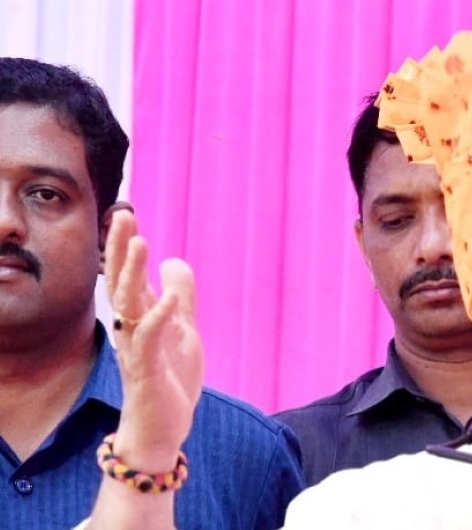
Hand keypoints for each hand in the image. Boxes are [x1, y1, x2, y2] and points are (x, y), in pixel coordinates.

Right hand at [104, 210, 203, 470]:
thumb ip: (181, 295)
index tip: (125, 213)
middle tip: (122, 216)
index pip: (128, 274)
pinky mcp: (146, 370)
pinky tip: (168, 300)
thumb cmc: (169, 377)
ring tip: (141, 244)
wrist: (163, 427)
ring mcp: (137, 348)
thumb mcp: (182, 329)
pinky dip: (159, 318)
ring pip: (129, 305)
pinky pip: (149, 340)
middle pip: (121, 281)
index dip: (125, 246)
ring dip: (134, 274)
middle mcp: (132, 328)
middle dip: (121, 249)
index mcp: (139, 317)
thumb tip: (174, 260)